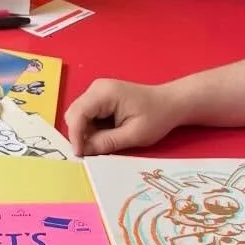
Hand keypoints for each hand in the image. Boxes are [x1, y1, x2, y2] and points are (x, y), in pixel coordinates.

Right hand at [66, 78, 182, 156]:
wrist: (170, 104)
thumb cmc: (156, 117)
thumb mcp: (134, 135)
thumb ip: (107, 143)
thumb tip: (84, 152)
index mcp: (104, 93)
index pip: (78, 114)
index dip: (75, 136)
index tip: (79, 155)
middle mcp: (96, 89)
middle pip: (74, 114)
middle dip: (79, 135)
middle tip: (91, 153)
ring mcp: (97, 93)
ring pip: (79, 117)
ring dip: (86, 134)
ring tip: (104, 144)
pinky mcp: (100, 100)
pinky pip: (87, 117)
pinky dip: (92, 130)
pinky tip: (107, 137)